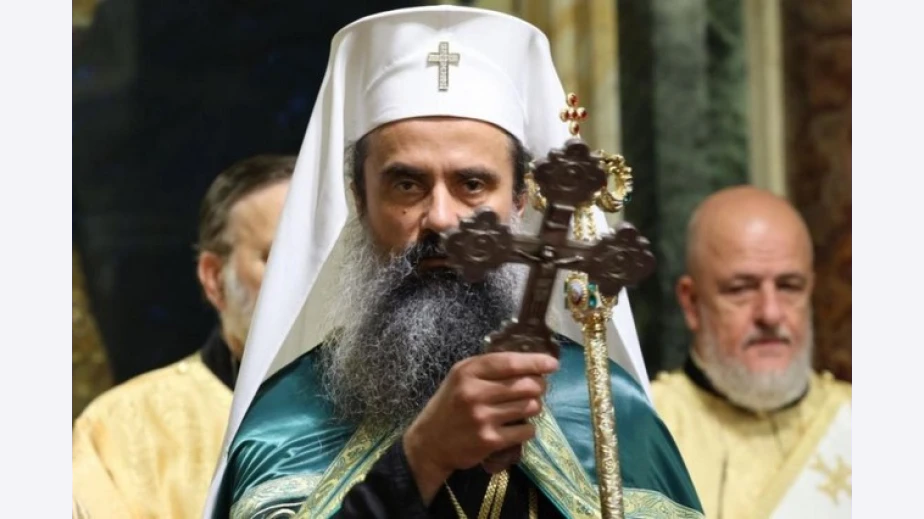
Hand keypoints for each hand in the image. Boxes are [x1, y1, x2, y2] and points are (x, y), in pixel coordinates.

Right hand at [402, 352, 558, 503]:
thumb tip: (529, 363)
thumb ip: (488, 368)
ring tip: (525, 408)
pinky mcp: (490, 440)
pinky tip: (517, 427)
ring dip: (534, 407)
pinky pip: (526, 430)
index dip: (535, 362)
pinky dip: (528, 429)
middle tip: (537, 389)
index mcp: (467, 372)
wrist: (429, 443)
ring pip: (530, 407)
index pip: (510, 362)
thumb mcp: (460, 378)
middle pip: (526, 385)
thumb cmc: (449, 406)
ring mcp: (483, 417)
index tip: (552, 364)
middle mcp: (474, 392)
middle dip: (539, 386)